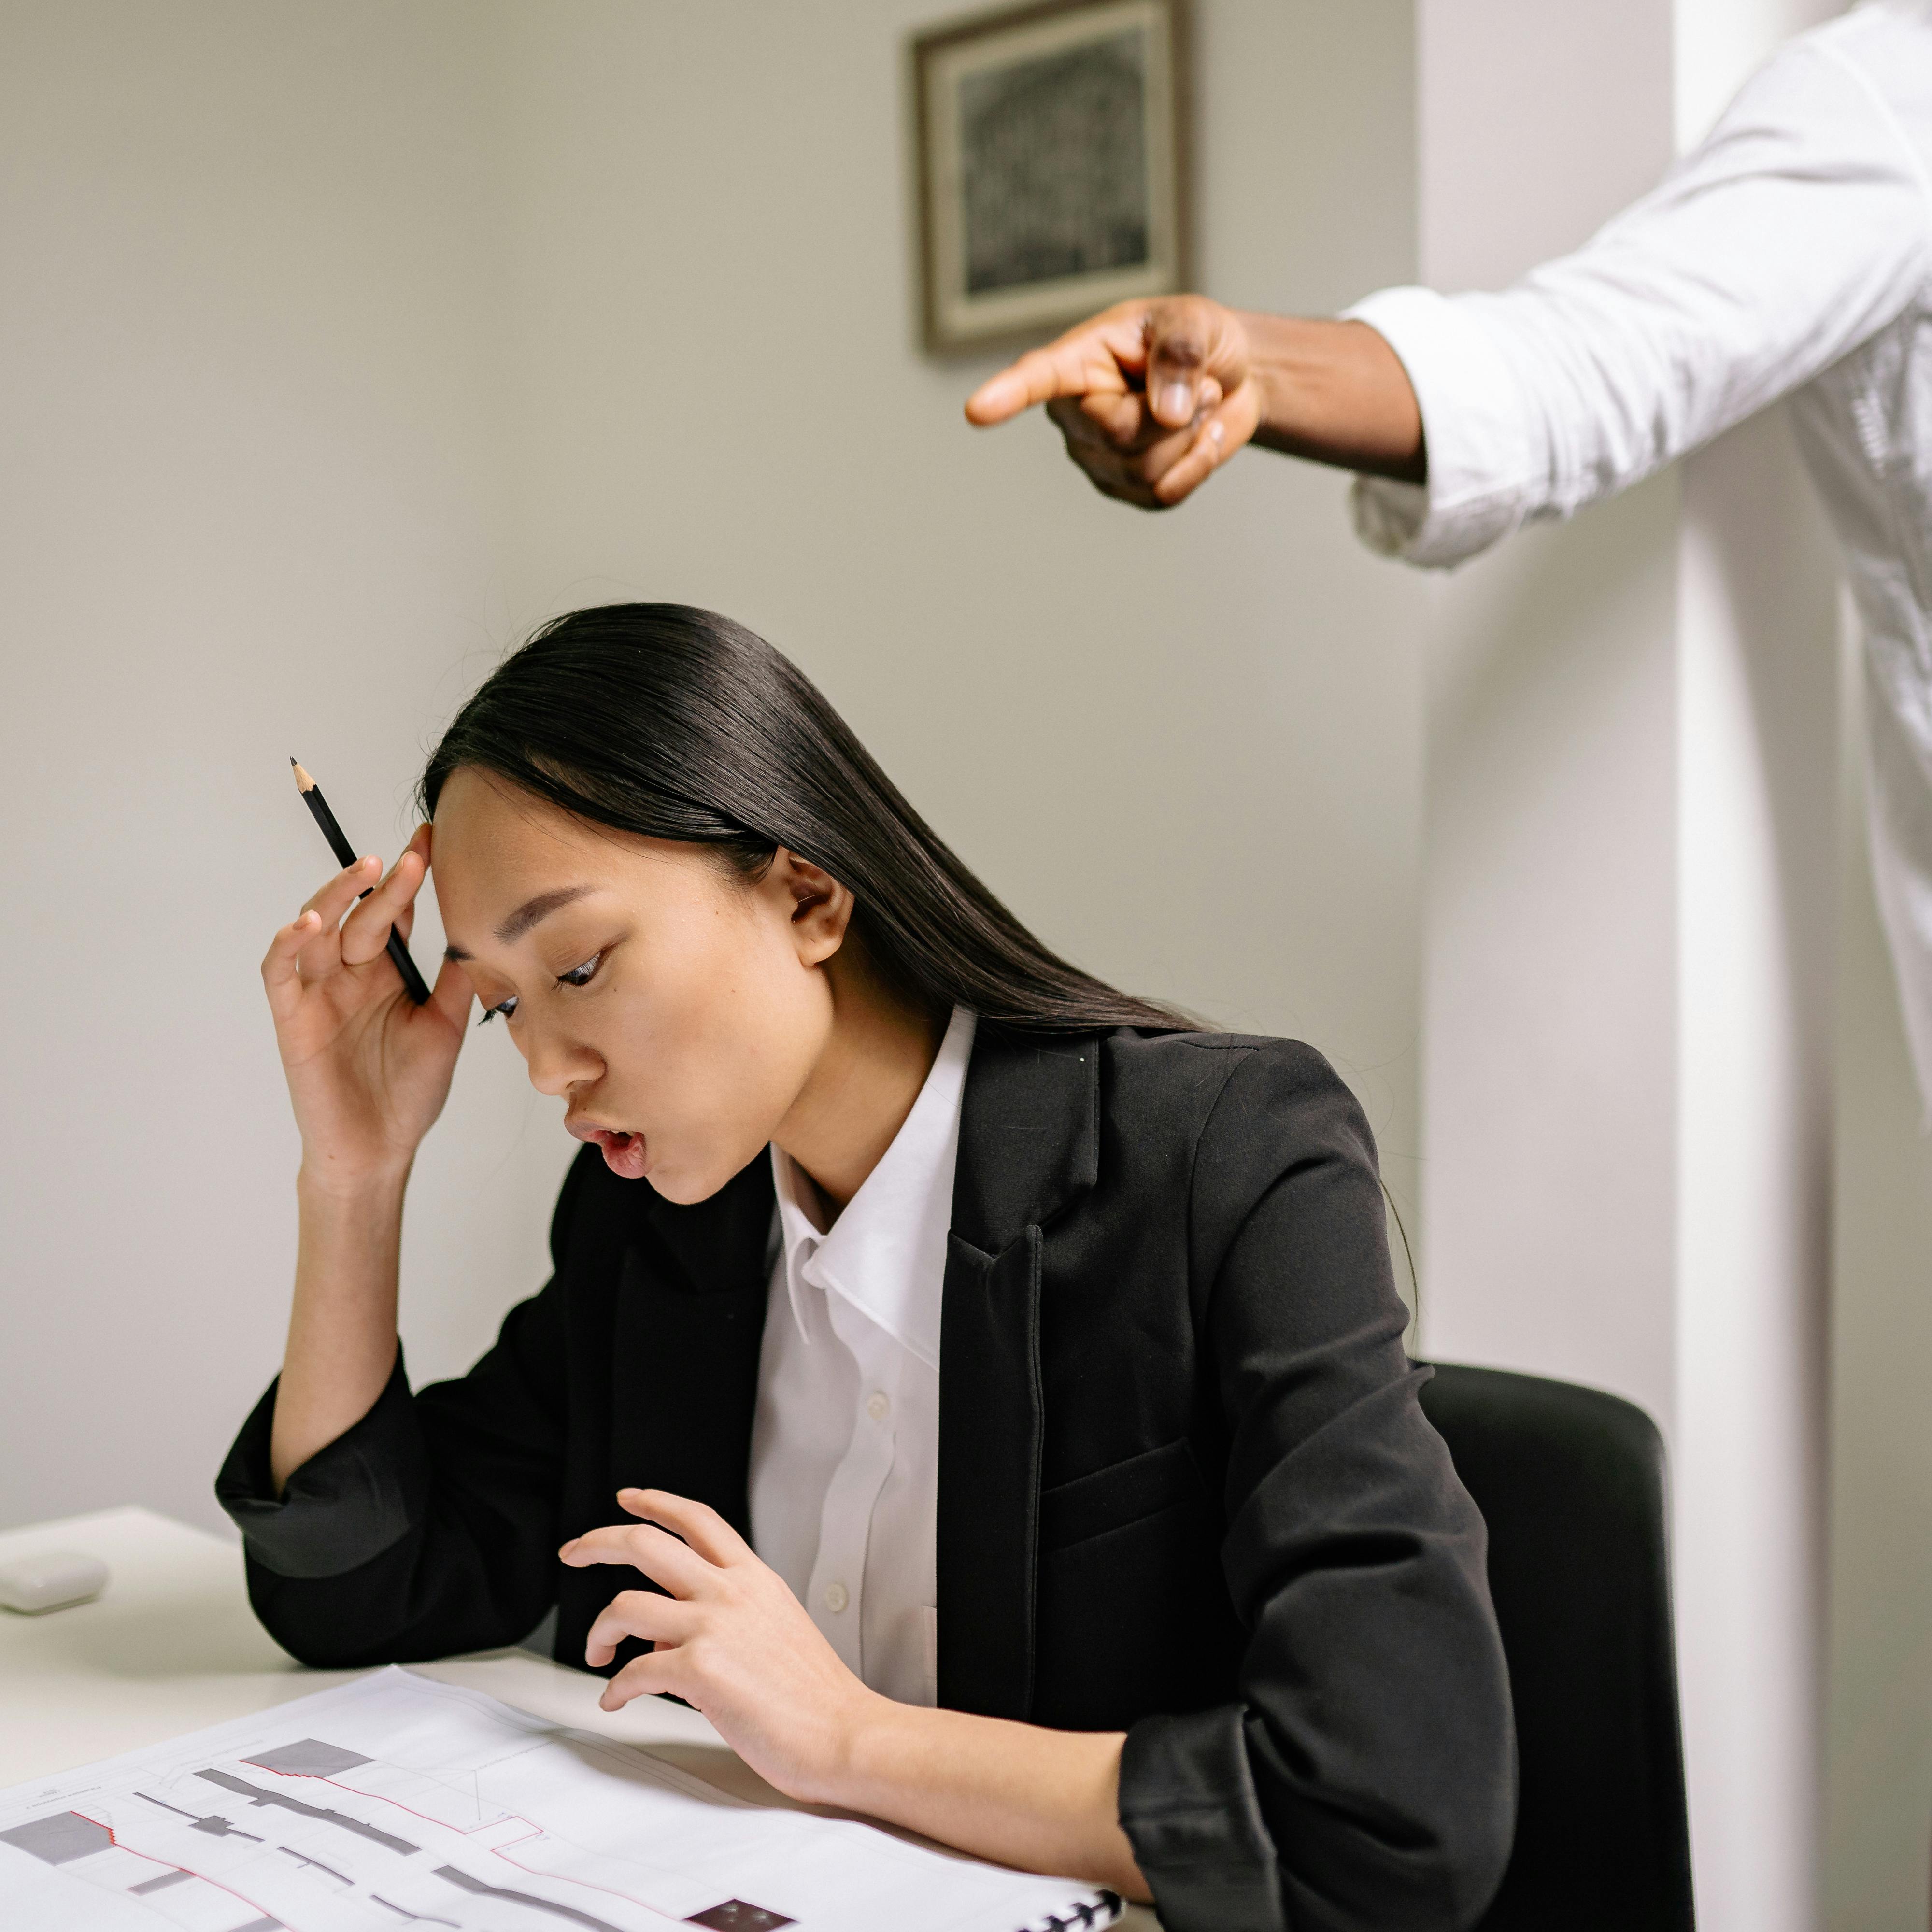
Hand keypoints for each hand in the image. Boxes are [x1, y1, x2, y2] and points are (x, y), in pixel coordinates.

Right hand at [261, 826, 473, 1192]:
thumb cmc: (409, 1092)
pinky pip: (279, 971)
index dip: (412, 876)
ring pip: (316, 926)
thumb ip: (458, 980)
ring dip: (337, 895)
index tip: (433, 840)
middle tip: (414, 854)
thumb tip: (486, 930)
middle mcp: (350, 973)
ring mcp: (318, 992)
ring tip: (367, 870)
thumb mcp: (447, 1027)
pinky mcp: (292, 1017)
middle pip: (362, 912)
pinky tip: (309, 923)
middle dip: (387, 881)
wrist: (380, 1150)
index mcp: (386, 972)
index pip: (394, 911)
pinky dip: (288, 943)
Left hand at [562, 1489, 878, 1803]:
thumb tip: (668, 1629)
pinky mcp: (699, 1670)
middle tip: (574, 1551)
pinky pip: (633, 1671)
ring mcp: (713, 1626)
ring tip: (596, 1653)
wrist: (841, 1733)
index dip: (657, 1502)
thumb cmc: (813, 1693)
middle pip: (646, 1543)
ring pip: (625, 1605)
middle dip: (598, 1542)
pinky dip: (614, 1688)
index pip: (698, 1520)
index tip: (629, 1500)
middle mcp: (730, 1591)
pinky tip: (616, 1699)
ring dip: (597, 1630)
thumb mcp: (776, 1626)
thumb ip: (725, 1613)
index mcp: (754, 1577)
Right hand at [965, 294, 1262, 507]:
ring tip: (1198, 405)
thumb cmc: (1198, 338)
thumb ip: (1180, 353)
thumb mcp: (1193, 321)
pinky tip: (1199, 439)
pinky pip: (1165, 494)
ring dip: (1192, 437)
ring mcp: (1095, 457)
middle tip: (1199, 384)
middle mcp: (1074, 414)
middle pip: (1119, 434)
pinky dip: (1198, 465)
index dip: (1007, 394)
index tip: (977, 410)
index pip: (1037, 378)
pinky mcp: (1125, 489)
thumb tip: (1167, 412)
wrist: (1230, 378)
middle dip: (1175, 414)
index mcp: (1077, 361)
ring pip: (1146, 470)